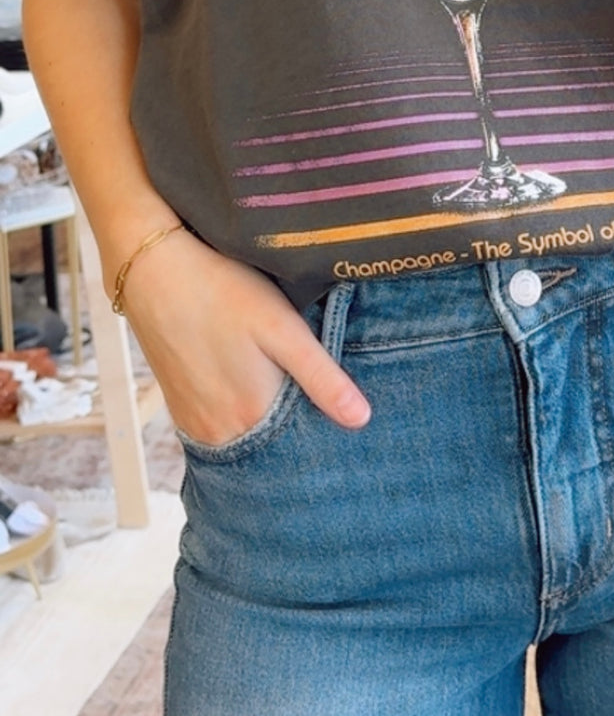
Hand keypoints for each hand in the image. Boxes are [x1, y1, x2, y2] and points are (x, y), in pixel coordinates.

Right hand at [116, 229, 370, 442]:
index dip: (325, 430)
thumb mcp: (281, 327)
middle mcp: (218, 433)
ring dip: (270, 425)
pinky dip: (243, 419)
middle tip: (323, 398)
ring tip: (291, 391)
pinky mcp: (179, 408)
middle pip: (272, 447)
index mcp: (250, 417)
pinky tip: (256, 390)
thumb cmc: (221, 289)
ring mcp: (193, 424)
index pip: (301, 446)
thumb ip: (322, 377)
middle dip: (299, 431)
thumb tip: (361, 420)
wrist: (151, 268)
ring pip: (247, 438)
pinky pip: (222, 429)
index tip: (347, 415)